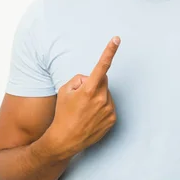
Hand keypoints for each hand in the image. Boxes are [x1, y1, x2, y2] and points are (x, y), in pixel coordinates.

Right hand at [45, 36, 120, 155]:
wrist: (65, 140)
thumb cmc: (63, 113)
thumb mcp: (64, 90)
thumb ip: (80, 78)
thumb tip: (91, 79)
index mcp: (89, 89)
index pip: (101, 66)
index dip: (110, 51)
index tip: (117, 38)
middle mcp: (102, 98)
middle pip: (102, 80)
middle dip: (94, 83)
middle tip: (81, 97)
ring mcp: (109, 109)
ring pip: (106, 93)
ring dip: (98, 96)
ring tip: (85, 110)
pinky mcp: (112, 119)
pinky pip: (109, 105)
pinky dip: (102, 107)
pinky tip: (91, 116)